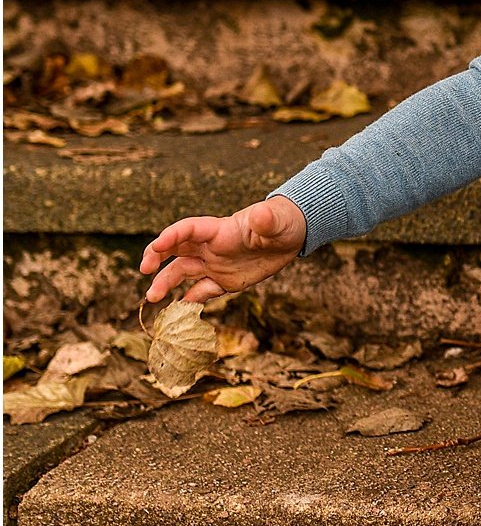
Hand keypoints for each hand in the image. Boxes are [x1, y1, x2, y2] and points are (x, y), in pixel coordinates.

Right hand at [139, 196, 307, 303]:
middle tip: (144, 269)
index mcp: (220, 230)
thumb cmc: (282, 222)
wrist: (291, 236)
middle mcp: (211, 248)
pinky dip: (190, 300)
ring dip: (165, 283)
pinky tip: (180, 311)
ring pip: (183, 273)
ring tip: (152, 298)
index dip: (172, 236)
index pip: (189, 230)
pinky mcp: (225, 281)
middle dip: (156, 256)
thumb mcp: (277, 221)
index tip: (157, 246)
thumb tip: (261, 214)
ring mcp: (216, 265)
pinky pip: (203, 291)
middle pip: (175, 249)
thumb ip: (266, 220)